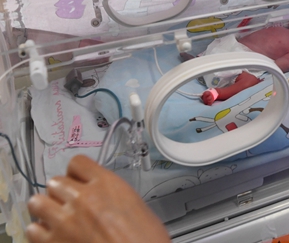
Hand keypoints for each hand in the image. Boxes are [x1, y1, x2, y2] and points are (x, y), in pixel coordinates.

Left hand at [27, 155, 169, 242]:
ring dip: (45, 209)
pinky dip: (39, 233)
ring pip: (37, 202)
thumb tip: (105, 199)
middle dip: (60, 193)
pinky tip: (51, 237)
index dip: (76, 173)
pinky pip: (32, 230)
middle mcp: (83, 197)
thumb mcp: (138, 207)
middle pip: (55, 182)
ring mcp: (65, 220)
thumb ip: (115, 196)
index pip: (77, 163)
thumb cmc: (146, 240)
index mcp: (107, 184)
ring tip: (54, 218)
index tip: (78, 181)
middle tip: (69, 204)